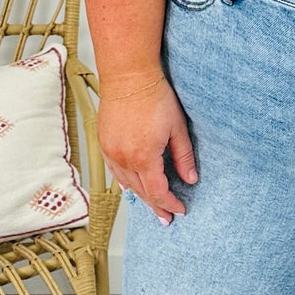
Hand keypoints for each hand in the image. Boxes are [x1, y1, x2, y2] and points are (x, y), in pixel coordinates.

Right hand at [97, 69, 197, 224]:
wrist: (128, 76)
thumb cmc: (153, 96)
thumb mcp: (177, 128)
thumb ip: (183, 157)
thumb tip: (190, 179)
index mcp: (144, 157)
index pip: (158, 192)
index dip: (170, 204)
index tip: (180, 210)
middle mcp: (124, 159)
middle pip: (142, 192)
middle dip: (156, 206)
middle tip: (166, 218)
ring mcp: (111, 152)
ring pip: (127, 184)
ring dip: (141, 197)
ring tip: (152, 206)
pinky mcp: (104, 143)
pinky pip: (114, 171)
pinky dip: (125, 182)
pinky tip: (130, 188)